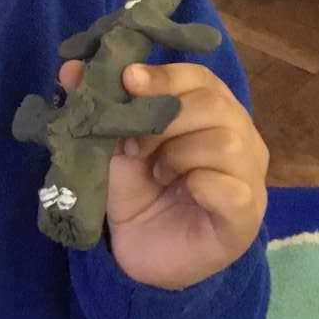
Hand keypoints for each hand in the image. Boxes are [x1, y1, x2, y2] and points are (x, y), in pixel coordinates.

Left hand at [58, 59, 267, 289]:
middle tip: (133, 146)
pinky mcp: (246, 217)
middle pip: (214, 104)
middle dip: (164, 118)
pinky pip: (233, 190)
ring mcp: (248, 176)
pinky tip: (185, 193)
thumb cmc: (136, 189)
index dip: (163, 76)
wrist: (139, 250)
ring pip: (226, 143)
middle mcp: (239, 135)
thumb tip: (69, 68)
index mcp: (210, 109)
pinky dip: (201, 186)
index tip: (128, 81)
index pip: (198, 77)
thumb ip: (96, 104)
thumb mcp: (110, 142)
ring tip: (157, 174)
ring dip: (179, 154)